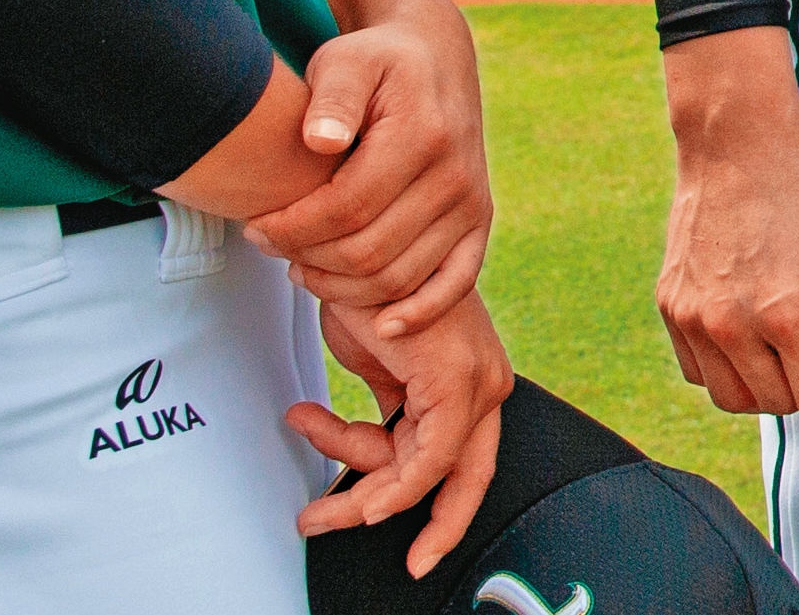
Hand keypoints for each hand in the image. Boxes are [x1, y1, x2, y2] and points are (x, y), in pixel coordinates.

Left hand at [251, 0, 494, 339]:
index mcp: (423, 134)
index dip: (293, 228)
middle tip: (269, 246)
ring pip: (399, 277)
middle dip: (308, 258)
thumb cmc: (376, 61)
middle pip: (369, 251)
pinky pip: (454, 283)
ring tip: (301, 266)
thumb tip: (319, 142)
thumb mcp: (346, 60)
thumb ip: (332, 97)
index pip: (347, 208)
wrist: (435, 58)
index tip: (255, 225)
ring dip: (342, 286)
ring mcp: (472, 203)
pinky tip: (380, 326)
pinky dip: (419, 312)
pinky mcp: (479, 222)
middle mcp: (456, 174)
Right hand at [291, 290, 516, 578]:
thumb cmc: (369, 293)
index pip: (464, 468)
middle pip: (456, 481)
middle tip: (337, 533)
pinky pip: (425, 463)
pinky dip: (388, 487)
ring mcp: (477, 383)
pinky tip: (354, 496)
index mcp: (473, 381)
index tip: (415, 553)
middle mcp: (487, 384)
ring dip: (358, 499)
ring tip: (311, 505)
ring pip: (424, 478)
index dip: (442, 517)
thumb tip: (378, 463)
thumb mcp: (380, 370)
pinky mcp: (456, 382)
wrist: (356, 245)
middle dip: (407, 523)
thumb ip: (391, 417)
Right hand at [658, 29, 798, 440]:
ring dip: (757, 392)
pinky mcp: (671, 304)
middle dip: (798, 398)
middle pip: (770, 405)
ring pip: (727, 397)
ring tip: (776, 365)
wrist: (739, 145)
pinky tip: (741, 343)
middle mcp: (736, 326)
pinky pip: (695, 368)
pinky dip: (720, 368)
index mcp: (789, 316)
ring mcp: (696, 318)